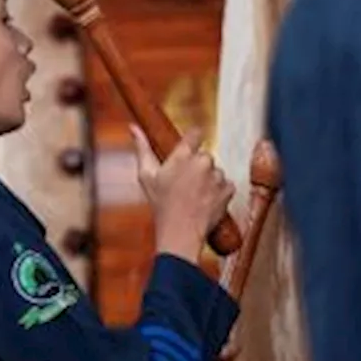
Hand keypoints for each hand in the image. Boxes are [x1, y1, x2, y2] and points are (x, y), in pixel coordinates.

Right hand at [131, 125, 234, 263]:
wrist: (180, 233)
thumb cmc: (161, 206)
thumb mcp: (146, 176)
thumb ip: (142, 148)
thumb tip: (133, 128)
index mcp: (183, 155)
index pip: (195, 133)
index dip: (192, 140)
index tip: (189, 149)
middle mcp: (203, 162)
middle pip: (204, 155)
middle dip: (197, 166)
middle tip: (185, 183)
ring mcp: (217, 176)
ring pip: (215, 171)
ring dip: (208, 180)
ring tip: (194, 195)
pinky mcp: (227, 190)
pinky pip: (225, 184)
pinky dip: (218, 192)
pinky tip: (205, 201)